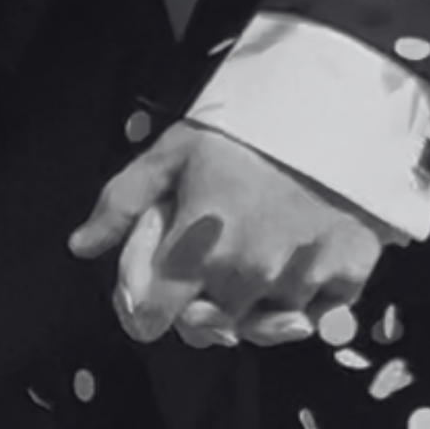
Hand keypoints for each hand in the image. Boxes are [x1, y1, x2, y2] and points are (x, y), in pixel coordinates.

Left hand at [69, 122, 391, 349]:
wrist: (341, 100)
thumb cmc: (250, 125)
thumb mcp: (175, 150)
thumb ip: (123, 202)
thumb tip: (80, 247)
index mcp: (196, 249)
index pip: (153, 320)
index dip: (148, 311)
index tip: (160, 293)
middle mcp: (247, 277)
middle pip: (210, 328)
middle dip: (203, 306)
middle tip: (216, 261)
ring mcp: (301, 280)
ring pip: (264, 325)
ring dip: (256, 305)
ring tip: (261, 255)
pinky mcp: (349, 274)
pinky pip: (318, 316)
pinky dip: (308, 302)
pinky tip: (301, 263)